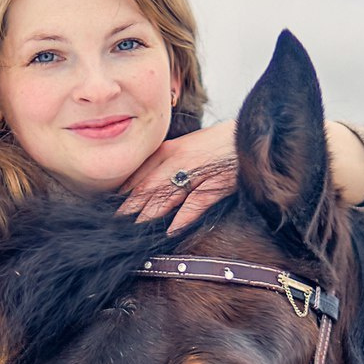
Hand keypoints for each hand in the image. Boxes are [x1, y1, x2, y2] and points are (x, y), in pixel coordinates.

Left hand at [118, 121, 237, 232]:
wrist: (251, 134)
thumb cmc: (220, 143)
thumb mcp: (188, 147)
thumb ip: (166, 162)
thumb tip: (144, 183)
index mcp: (171, 150)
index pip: (141, 172)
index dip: (125, 190)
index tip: (112, 205)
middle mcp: (179, 160)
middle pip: (149, 185)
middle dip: (131, 205)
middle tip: (115, 222)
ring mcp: (197, 172)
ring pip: (167, 194)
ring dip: (150, 212)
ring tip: (135, 228)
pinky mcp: (216, 183)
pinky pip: (196, 201)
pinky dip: (184, 216)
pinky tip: (172, 229)